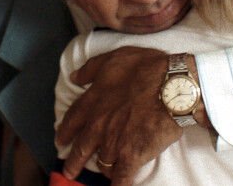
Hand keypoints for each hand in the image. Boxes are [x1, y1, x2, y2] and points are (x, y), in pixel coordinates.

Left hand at [55, 46, 181, 185]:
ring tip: (106, 172)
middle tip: (69, 171)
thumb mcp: (113, 59)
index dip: (65, 131)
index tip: (60, 139)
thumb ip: (91, 69)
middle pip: (81, 148)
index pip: (72, 120)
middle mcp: (98, 125)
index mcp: (93, 102)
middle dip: (73, 162)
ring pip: (102, 163)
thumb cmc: (146, 68)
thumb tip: (75, 77)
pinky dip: (118, 185)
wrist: (171, 86)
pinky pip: (121, 177)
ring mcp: (114, 142)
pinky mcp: (132, 156)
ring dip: (104, 168)